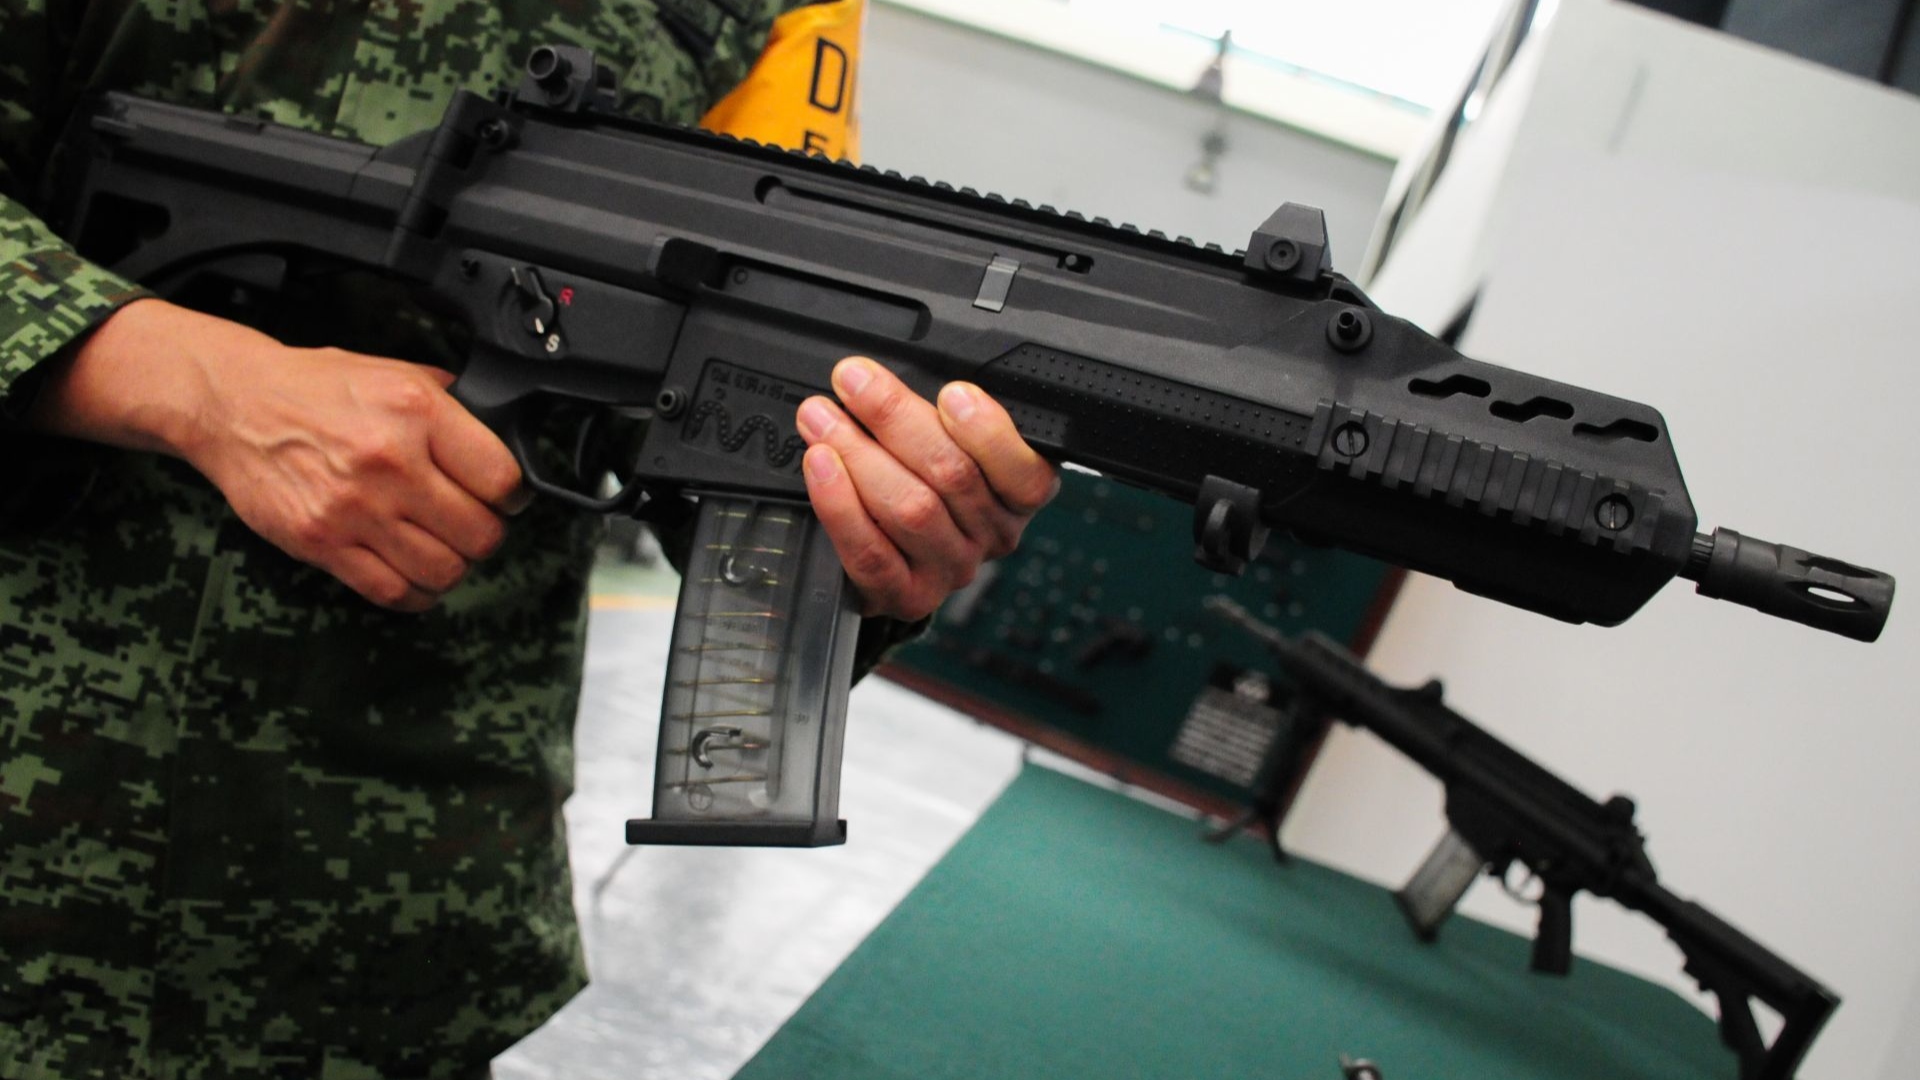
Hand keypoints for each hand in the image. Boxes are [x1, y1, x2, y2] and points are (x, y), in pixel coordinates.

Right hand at [31, 299, 525, 611]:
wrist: (233, 403)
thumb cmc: (315, 388)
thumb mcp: (394, 371)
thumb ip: (451, 404)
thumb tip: (501, 434)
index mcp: (417, 413)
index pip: (502, 479)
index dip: (513, 495)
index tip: (505, 497)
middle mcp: (390, 463)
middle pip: (480, 533)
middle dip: (485, 533)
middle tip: (471, 523)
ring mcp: (354, 509)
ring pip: (443, 570)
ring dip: (452, 566)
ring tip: (441, 546)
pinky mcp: (322, 543)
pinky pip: (393, 592)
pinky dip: (415, 593)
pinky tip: (414, 574)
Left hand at [795, 357, 1058, 620]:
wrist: (892, 554)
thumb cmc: (922, 476)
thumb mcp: (947, 436)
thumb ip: (938, 411)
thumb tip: (888, 377)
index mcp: (1019, 494)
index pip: (1023, 471)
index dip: (988, 431)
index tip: (950, 393)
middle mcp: (994, 535)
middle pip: (953, 476)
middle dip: (896, 419)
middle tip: (853, 381)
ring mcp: (951, 569)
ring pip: (911, 510)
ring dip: (859, 454)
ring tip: (822, 418)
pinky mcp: (906, 595)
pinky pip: (871, 552)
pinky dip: (841, 505)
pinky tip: (821, 466)